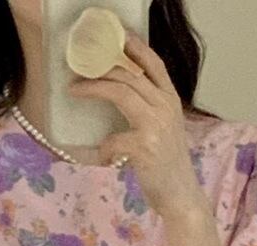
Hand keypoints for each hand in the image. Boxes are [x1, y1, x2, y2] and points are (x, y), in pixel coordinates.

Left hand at [70, 33, 208, 223]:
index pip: (153, 64)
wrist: (181, 197)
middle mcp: (166, 107)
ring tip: (75, 90)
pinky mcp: (145, 147)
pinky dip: (103, 147)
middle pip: (129, 74)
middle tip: (78, 71)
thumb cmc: (167, 165)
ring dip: (93, 89)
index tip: (113, 38)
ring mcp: (157, 126)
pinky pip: (114, 138)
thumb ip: (149, 107)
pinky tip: (102, 155)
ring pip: (120, 92)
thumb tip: (117, 90)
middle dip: (100, 69)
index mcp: (171, 100)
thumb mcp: (165, 128)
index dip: (134, 47)